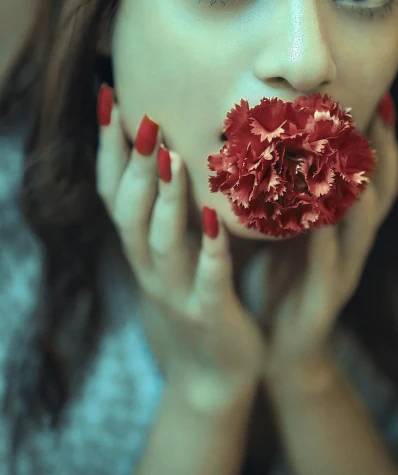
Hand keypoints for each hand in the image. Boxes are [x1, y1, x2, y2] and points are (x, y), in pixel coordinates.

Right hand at [95, 85, 265, 413]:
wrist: (214, 377)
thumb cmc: (200, 300)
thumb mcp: (181, 251)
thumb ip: (179, 207)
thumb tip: (189, 147)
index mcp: (143, 248)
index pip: (114, 191)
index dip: (107, 147)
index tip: (108, 96)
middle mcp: (149, 268)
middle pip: (128, 211)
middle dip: (133, 163)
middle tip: (143, 115)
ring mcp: (176, 292)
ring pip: (161, 242)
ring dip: (165, 199)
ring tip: (171, 158)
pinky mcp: (209, 314)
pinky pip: (207, 280)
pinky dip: (208, 250)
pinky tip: (213, 221)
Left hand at [261, 103, 397, 381]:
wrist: (276, 350)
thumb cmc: (277, 281)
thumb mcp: (281, 229)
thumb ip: (284, 191)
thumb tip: (265, 139)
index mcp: (341, 225)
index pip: (367, 173)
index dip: (376, 137)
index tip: (378, 94)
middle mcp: (350, 245)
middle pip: (378, 192)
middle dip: (381, 151)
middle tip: (381, 108)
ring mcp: (342, 272)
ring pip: (361, 228)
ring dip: (361, 192)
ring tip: (359, 156)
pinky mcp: (325, 301)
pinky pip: (328, 268)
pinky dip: (326, 243)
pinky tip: (321, 222)